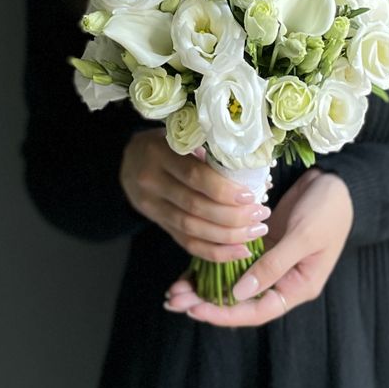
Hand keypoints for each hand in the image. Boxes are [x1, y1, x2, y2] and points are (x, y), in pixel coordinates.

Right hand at [120, 129, 270, 262]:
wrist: (128, 160)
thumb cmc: (166, 143)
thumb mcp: (181, 136)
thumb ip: (208, 150)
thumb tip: (251, 169)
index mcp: (159, 154)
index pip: (195, 177)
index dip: (224, 190)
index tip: (250, 196)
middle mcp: (152, 182)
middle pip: (195, 207)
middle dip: (232, 216)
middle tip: (260, 215)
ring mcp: (152, 207)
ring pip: (191, 229)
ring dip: (228, 236)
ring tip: (255, 232)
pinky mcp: (158, 224)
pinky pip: (186, 243)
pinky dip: (214, 251)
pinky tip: (238, 250)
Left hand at [163, 168, 352, 326]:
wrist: (336, 182)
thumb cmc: (327, 210)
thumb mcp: (303, 236)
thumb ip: (273, 265)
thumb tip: (238, 294)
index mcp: (297, 287)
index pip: (257, 311)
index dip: (225, 314)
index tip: (196, 309)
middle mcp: (281, 281)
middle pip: (240, 302)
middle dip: (207, 302)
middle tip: (175, 300)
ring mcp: (270, 263)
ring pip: (232, 283)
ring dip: (205, 285)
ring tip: (174, 289)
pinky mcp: (261, 245)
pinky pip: (234, 260)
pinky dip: (214, 263)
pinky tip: (190, 266)